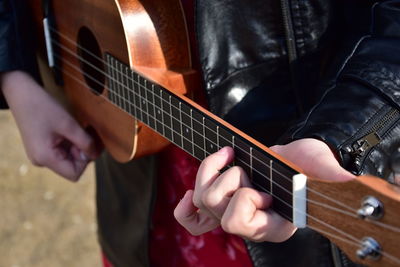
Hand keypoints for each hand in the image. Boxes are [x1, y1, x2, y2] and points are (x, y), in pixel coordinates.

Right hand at [1, 71, 98, 180]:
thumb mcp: (69, 125)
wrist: (21, 93)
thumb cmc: (43, 107)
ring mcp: (41, 154)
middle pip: (72, 166)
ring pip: (68, 158)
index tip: (88, 143)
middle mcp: (41, 161)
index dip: (86, 161)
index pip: (74, 174)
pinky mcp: (42, 148)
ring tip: (83, 129)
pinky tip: (74, 129)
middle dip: (84, 151)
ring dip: (79, 145)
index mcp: (46, 158)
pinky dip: (71, 142)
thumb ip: (85, 143)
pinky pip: (62, 151)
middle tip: (91, 133)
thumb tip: (95, 156)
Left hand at [174, 138, 354, 241]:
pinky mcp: (221, 203)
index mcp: (273, 225)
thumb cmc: (308, 166)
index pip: (242, 223)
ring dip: (211, 172)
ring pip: (202, 200)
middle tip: (250, 172)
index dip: (246, 199)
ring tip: (230, 158)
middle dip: (231, 181)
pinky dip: (186, 206)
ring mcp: (232, 213)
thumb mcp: (322, 169)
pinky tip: (190, 192)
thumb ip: (334, 179)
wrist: (294, 159)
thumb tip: (351, 184)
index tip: (266, 189)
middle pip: (217, 211)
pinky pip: (192, 217)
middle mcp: (249, 223)